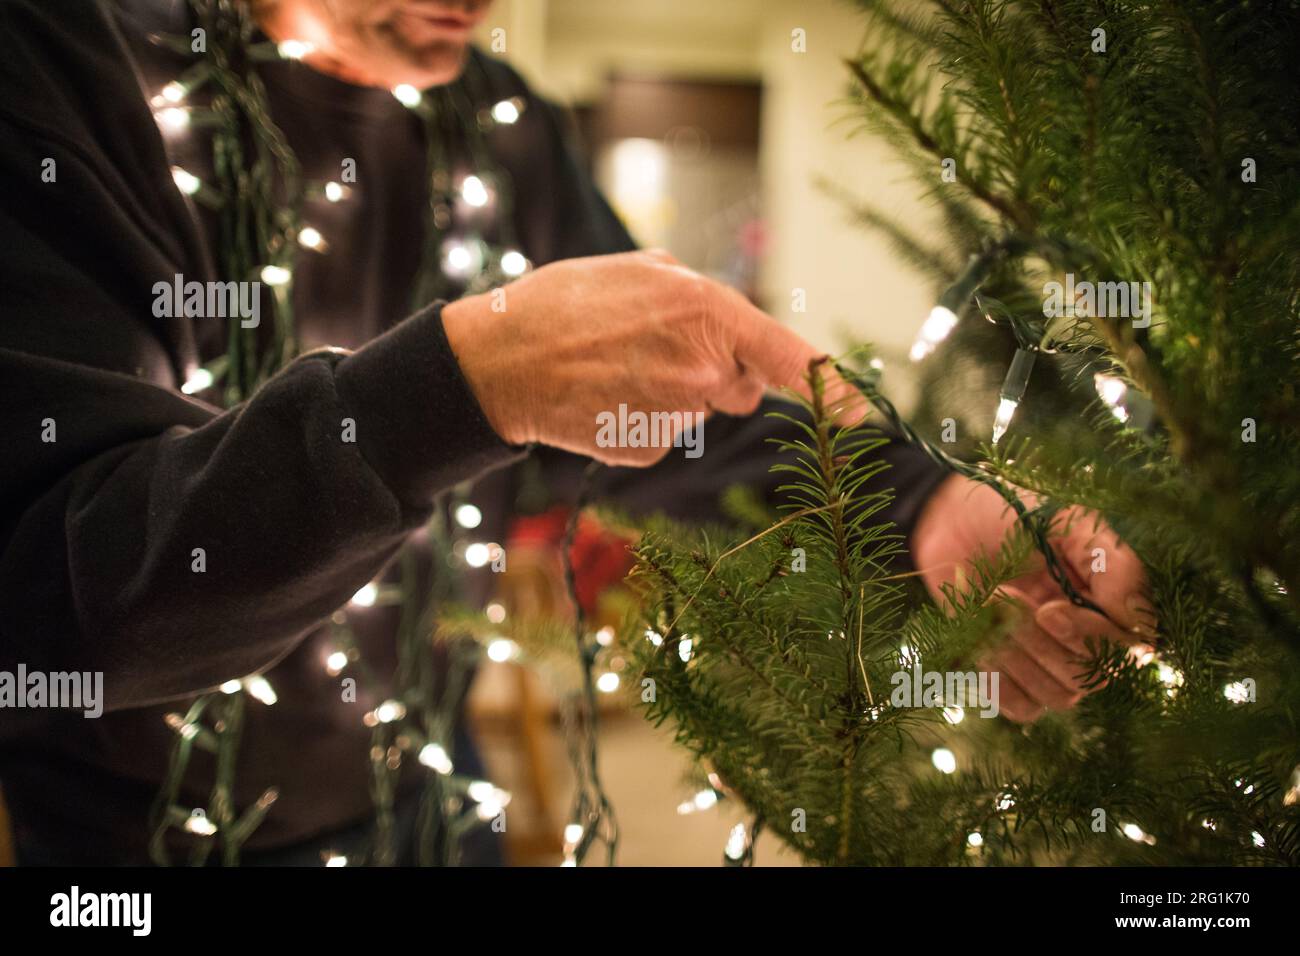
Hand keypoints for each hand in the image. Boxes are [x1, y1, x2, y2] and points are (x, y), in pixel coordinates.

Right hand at [442, 250, 864, 465]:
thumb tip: (719, 312)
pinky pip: (668, 433)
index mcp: (706, 313)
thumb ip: (693, 288)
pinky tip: (606, 396)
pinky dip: (645, 418)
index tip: (862, 412)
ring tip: (618, 367)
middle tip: (656, 346)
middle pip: (742, 385)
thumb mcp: (635, 269)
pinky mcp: (648, 449)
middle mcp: (701, 370)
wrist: (499, 361)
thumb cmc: (564, 303)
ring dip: (676, 392)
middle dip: (717, 370)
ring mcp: (675, 416)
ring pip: (702, 409)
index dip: (830, 386)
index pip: (788, 356)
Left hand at [910, 474, 1155, 722]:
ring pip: (1058, 696)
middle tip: (1002, 593)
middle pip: (1092, 678)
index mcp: (1111, 602)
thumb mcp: (1069, 521)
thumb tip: (1139, 627)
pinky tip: (978, 640)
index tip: (1047, 609)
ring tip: (987, 606)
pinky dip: (999, 680)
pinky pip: (1022, 708)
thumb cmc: (1012, 511)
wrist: (945, 516)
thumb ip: (1115, 566)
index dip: (1092, 638)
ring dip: (1015, 656)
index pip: (1131, 649)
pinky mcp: (1011, 677)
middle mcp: (1088, 638)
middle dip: (1041, 642)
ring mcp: (1049, 661)